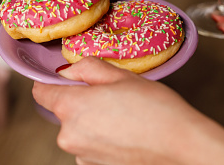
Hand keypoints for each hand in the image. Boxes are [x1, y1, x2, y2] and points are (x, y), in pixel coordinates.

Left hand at [33, 57, 223, 164]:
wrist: (182, 146)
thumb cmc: (155, 109)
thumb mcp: (121, 75)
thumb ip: (87, 67)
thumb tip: (68, 71)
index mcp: (71, 107)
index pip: (41, 92)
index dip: (53, 81)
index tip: (69, 78)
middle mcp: (69, 136)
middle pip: (63, 111)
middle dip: (82, 100)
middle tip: (113, 94)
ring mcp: (82, 156)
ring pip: (79, 128)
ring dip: (93, 120)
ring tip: (124, 115)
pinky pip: (91, 145)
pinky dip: (103, 137)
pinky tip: (126, 132)